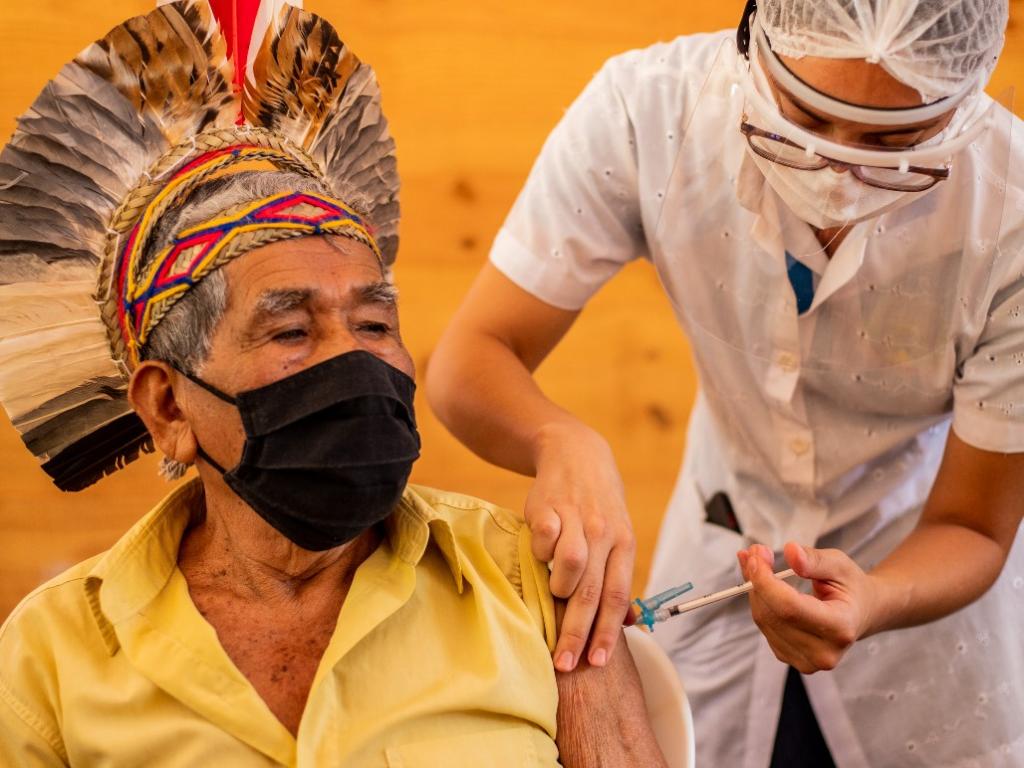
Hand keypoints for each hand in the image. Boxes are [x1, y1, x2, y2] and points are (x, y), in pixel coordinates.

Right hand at [528, 421, 635, 671]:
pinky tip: (542, 551)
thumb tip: (631, 623)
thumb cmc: (598, 505)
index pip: (618, 596)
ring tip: (554, 590)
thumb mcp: (618, 536)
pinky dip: (541, 551)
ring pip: (570, 565)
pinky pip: (544, 538)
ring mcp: (577, 517)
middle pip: (592, 591)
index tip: (595, 663)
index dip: (607, 631)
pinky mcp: (549, 505)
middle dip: (577, 631)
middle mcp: (604, 532)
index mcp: (625, 544)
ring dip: (559, 586)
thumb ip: (617, 576)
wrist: (575, 452)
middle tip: (564, 662)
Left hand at [737, 542, 879, 673]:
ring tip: (759, 563)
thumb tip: (790, 552)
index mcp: (841, 628)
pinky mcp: (789, 657)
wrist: (860, 613)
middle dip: (756, 580)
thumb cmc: (850, 587)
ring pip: (763, 620)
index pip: (789, 607)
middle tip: (754, 552)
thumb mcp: (839, 565)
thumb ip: (814, 559)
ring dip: (754, 589)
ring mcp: (805, 661)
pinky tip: (763, 585)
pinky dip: (759, 601)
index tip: (756, 556)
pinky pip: (764, 626)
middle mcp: (823, 652)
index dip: (765, 581)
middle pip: (772, 614)